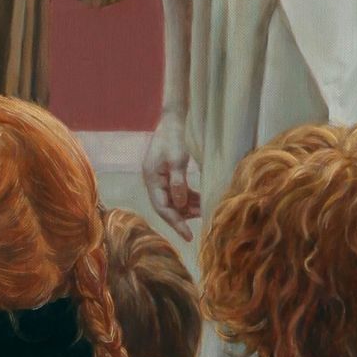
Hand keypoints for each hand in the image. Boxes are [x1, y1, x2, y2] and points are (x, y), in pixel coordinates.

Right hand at [141, 112, 200, 239]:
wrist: (173, 120)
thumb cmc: (175, 137)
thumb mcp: (177, 160)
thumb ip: (178, 183)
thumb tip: (182, 206)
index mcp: (151, 179)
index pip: (162, 208)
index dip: (176, 224)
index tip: (189, 236)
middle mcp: (153, 182)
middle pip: (167, 207)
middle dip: (183, 217)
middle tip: (202, 221)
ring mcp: (160, 179)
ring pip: (174, 201)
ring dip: (188, 207)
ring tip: (205, 210)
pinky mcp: (168, 175)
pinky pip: (178, 192)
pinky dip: (189, 198)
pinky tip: (202, 200)